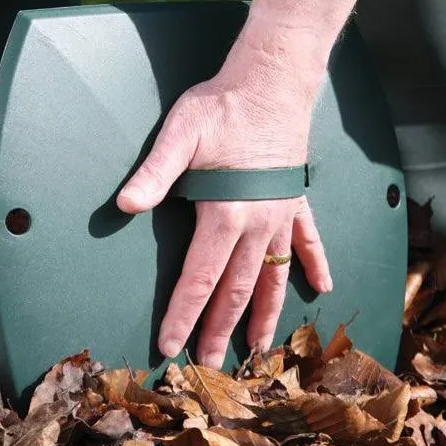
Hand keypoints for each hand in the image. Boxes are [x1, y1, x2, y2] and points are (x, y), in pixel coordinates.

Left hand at [116, 0, 358, 367]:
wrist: (272, 80)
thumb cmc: (222, 105)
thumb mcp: (180, 134)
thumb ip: (153, 173)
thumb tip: (125, 205)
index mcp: (225, 214)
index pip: (198, 278)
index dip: (182, 315)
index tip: (169, 346)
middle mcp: (258, 224)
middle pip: (236, 290)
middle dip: (219, 329)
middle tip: (206, 365)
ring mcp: (281, 214)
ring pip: (273, 277)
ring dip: (265, 314)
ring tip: (259, 350)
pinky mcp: (295, 200)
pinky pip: (308, 242)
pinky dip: (313, 265)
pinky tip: (320, 290)